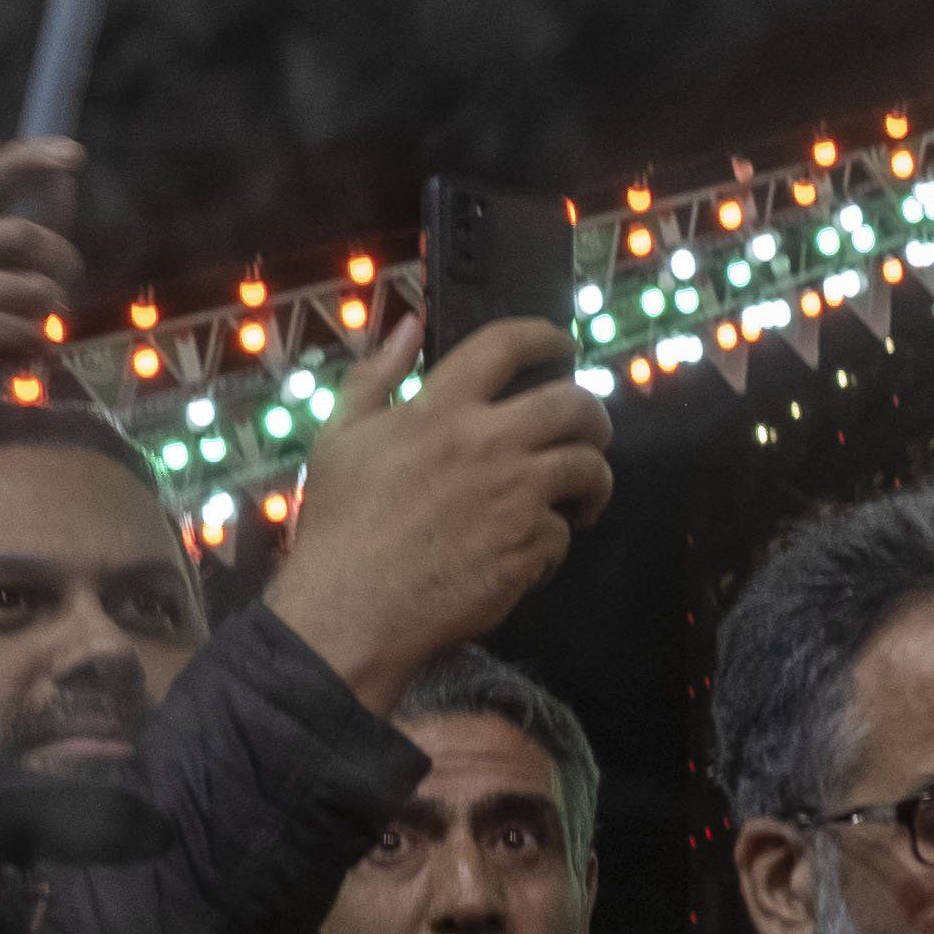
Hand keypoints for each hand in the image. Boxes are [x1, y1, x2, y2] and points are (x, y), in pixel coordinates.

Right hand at [269, 309, 615, 707]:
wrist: (349, 610)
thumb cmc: (339, 525)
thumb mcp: (339, 438)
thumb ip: (375, 376)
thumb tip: (408, 324)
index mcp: (439, 411)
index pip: (504, 346)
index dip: (545, 336)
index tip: (564, 345)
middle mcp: (488, 443)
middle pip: (575, 403)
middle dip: (594, 414)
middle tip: (588, 431)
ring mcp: (516, 493)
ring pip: (590, 467)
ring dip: (592, 480)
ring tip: (578, 498)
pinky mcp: (532, 543)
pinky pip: (565, 531)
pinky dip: (554, 540)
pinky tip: (529, 551)